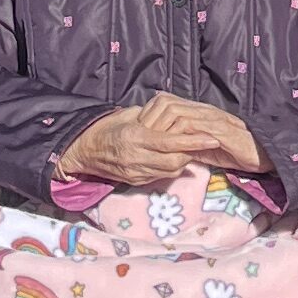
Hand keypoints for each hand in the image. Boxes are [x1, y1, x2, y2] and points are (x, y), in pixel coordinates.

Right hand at [55, 97, 260, 190]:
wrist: (84, 149)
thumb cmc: (108, 126)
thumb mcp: (130, 115)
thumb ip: (153, 118)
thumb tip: (175, 116)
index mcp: (135, 137)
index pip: (171, 142)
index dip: (194, 141)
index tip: (213, 137)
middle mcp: (136, 158)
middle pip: (175, 161)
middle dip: (193, 153)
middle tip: (207, 143)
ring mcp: (135, 172)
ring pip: (170, 171)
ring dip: (185, 161)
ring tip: (194, 150)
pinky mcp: (135, 181)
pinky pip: (160, 176)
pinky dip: (172, 168)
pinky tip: (177, 159)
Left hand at [136, 92, 263, 175]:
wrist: (259, 152)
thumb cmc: (231, 150)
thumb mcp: (201, 146)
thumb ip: (185, 141)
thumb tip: (163, 144)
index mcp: (196, 111)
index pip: (164, 100)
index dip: (149, 113)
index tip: (140, 129)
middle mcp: (201, 110)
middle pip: (165, 102)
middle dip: (150, 119)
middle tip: (143, 136)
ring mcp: (209, 117)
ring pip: (175, 112)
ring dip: (161, 127)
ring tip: (154, 142)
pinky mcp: (217, 129)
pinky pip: (191, 126)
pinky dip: (177, 134)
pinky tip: (170, 145)